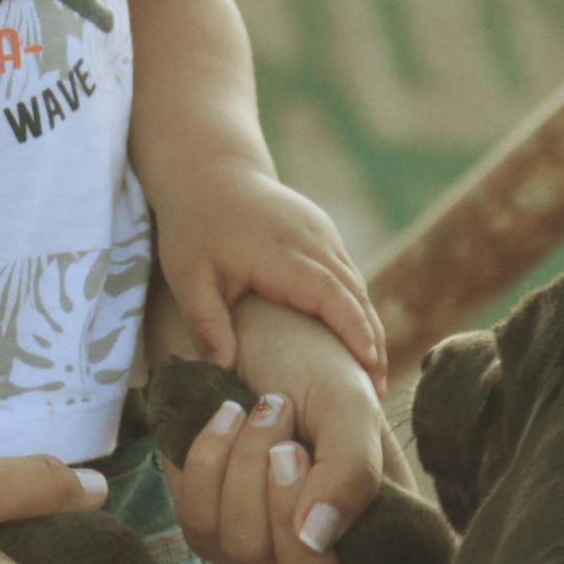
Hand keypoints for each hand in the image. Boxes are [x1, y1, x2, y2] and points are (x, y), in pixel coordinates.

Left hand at [149, 160, 383, 381]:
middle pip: (355, 296)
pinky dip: (358, 308)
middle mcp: (313, 241)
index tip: (369, 368)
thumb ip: (206, 322)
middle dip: (370, 343)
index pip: (330, 295)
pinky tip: (358, 341)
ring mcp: (323, 234)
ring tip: (372, 377)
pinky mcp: (324, 234)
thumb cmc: (195, 225)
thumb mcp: (187, 275)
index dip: (353, 332)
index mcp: (282, 253)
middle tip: (377, 394)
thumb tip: (224, 371)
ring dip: (368, 328)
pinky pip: (348, 275)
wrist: (210, 170)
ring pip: (357, 286)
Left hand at [165, 300, 401, 563]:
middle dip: (280, 506)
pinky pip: (196, 520)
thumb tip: (315, 537)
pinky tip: (227, 415)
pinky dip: (209, 459)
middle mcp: (314, 559)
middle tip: (284, 439)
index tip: (300, 458)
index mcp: (368, 539)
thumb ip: (353, 472)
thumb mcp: (350, 407)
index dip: (318, 547)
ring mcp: (257, 548)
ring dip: (245, 466)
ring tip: (265, 409)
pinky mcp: (207, 523)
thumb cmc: (315, 372)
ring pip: (241, 548)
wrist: (255, 330)